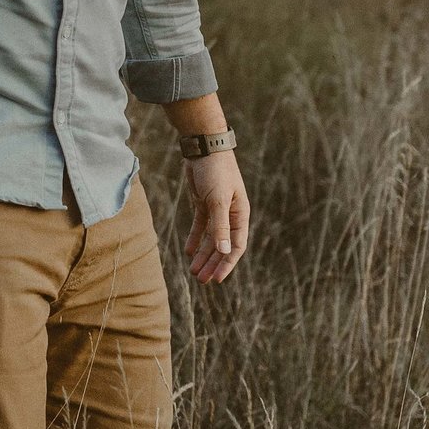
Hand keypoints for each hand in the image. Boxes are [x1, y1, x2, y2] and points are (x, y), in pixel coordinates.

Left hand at [182, 150, 249, 283]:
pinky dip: (195, 239)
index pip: (236, 246)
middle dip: (212, 263)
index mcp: (240, 214)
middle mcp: (230, 214)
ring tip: (193, 272)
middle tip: (201, 281)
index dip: (227, 264)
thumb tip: (224, 252)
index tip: (216, 279)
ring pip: (211, 239)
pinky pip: (200, 226)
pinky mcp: (203, 203)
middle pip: (222, 246)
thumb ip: (220, 226)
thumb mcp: (218, 200)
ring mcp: (216, 209)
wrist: (203, 147)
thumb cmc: (216, 171)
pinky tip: (189, 252)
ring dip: (203, 255)